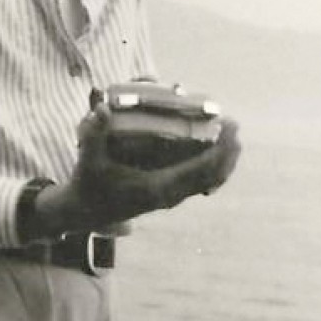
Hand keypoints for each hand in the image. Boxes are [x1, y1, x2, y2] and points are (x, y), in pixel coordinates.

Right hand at [33, 104, 240, 235]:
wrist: (86, 212)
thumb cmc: (89, 185)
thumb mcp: (89, 159)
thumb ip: (94, 133)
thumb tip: (102, 108)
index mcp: (158, 188)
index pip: (200, 171)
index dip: (219, 150)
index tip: (229, 127)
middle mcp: (170, 195)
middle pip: (213, 176)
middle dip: (228, 152)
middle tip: (234, 125)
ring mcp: (171, 197)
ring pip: (209, 182)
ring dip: (223, 160)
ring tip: (231, 136)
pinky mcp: (168, 194)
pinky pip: (200, 182)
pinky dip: (212, 167)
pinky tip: (214, 151)